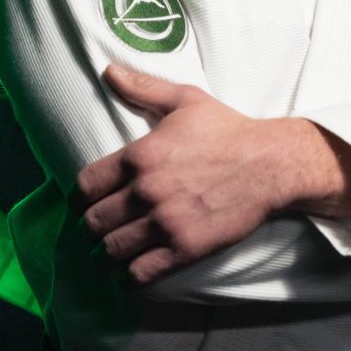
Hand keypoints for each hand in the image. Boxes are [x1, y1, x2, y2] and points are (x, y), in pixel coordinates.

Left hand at [76, 64, 306, 286]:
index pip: (85, 186)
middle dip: (90, 227)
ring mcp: (165, 223)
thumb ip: (142, 88)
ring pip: (111, 251)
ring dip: (105, 255)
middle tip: (97, 228)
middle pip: (93, 222)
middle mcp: (145, 191)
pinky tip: (128, 274)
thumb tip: (109, 71)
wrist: (270, 163)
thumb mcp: (185, 100)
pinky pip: (140, 274)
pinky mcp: (185, 248)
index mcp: (139, 155)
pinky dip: (128, 278)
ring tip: (108, 253)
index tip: (85, 201)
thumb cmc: (228, 129)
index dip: (80, 197)